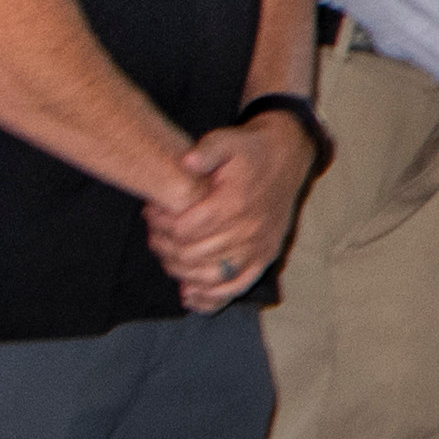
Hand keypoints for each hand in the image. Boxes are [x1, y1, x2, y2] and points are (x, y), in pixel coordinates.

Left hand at [145, 119, 314, 310]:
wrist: (287, 158)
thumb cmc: (251, 151)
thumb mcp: (228, 141)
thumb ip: (206, 151)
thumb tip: (188, 162)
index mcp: (235, 203)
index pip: (185, 229)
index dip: (161, 225)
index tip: (150, 213)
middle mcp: (248, 230)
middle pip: (193, 255)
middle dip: (165, 248)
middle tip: (154, 235)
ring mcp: (258, 247)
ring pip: (211, 276)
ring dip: (182, 272)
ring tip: (167, 258)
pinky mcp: (264, 257)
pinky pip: (237, 287)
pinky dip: (211, 297)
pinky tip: (190, 295)